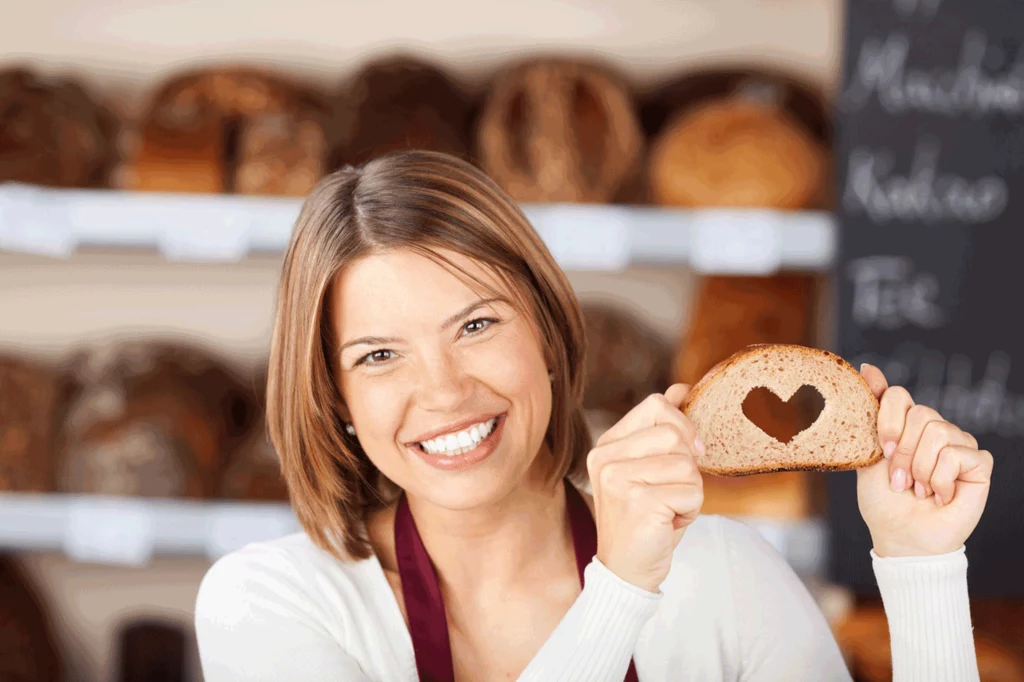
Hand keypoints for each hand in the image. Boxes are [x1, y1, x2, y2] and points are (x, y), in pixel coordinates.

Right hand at [587, 384, 703, 592]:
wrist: (627, 571)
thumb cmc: (644, 519)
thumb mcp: (650, 468)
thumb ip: (661, 428)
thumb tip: (681, 388)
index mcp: (607, 445)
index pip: (655, 405)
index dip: (683, 423)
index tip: (688, 449)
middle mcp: (606, 458)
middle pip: (674, 432)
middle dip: (688, 464)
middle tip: (672, 490)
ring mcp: (619, 480)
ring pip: (687, 464)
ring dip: (691, 491)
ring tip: (668, 509)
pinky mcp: (639, 502)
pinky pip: (692, 491)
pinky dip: (691, 511)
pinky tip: (668, 523)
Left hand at [857, 364, 993, 557]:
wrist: (902, 536)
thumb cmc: (884, 501)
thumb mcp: (869, 455)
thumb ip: (872, 414)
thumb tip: (868, 367)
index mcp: (906, 424)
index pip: (898, 395)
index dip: (888, 420)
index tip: (883, 449)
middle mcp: (935, 428)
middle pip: (920, 414)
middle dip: (903, 453)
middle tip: (900, 480)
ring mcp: (959, 443)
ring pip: (937, 433)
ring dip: (920, 470)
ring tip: (919, 489)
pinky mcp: (978, 463)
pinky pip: (956, 454)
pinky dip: (940, 480)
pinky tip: (940, 494)